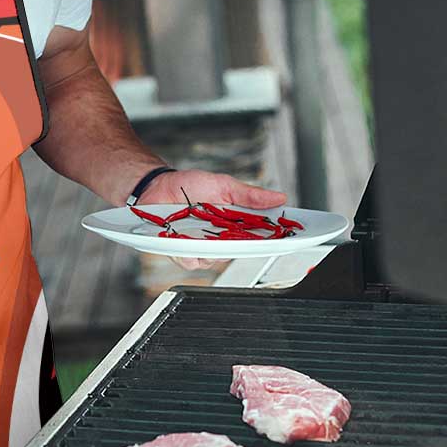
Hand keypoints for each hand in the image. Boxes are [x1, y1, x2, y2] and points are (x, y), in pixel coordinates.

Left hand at [140, 170, 287, 270]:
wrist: (157, 186)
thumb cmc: (189, 186)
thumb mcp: (223, 185)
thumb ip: (249, 195)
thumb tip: (279, 197)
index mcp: (234, 224)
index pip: (259, 236)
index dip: (275, 239)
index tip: (288, 237)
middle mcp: (220, 239)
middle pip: (239, 252)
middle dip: (244, 246)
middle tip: (244, 235)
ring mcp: (201, 247)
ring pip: (215, 260)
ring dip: (212, 248)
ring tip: (206, 232)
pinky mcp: (181, 252)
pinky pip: (190, 261)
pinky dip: (189, 252)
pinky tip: (186, 241)